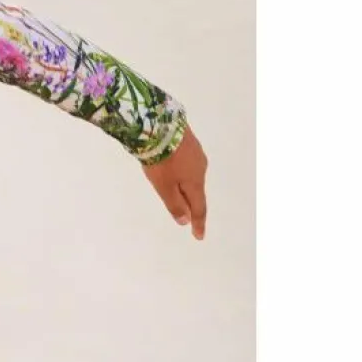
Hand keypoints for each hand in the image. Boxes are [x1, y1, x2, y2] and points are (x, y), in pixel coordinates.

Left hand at [142, 124, 207, 239]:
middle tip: (186, 217)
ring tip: (174, 192)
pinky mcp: (189, 142)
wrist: (160, 125)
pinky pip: (187, 163)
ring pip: (191, 176)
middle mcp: (200, 169)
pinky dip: (182, 172)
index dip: (198, 223)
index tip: (199, 236)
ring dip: (185, 186)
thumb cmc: (161, 160)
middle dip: (190, 203)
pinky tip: (173, 169)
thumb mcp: (164, 187)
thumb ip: (175, 204)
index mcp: (195, 182)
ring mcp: (196, 154)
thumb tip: (185, 221)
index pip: (198, 208)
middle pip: (195, 191)